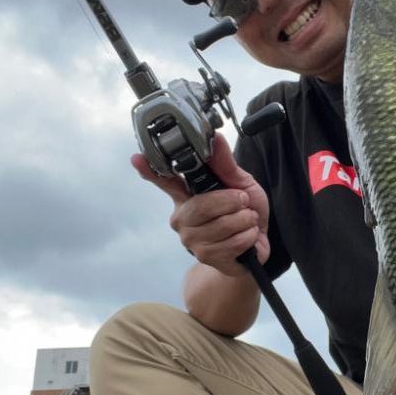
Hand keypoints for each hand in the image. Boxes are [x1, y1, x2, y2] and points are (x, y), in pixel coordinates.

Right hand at [132, 133, 269, 275]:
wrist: (257, 244)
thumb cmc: (245, 212)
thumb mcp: (240, 183)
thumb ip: (226, 164)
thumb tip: (215, 138)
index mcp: (186, 196)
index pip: (165, 181)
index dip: (149, 170)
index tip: (137, 158)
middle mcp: (182, 217)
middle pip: (202, 206)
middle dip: (232, 201)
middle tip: (243, 201)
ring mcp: (191, 239)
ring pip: (222, 224)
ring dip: (245, 219)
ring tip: (246, 220)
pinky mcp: (205, 256)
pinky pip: (232, 242)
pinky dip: (248, 235)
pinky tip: (246, 235)